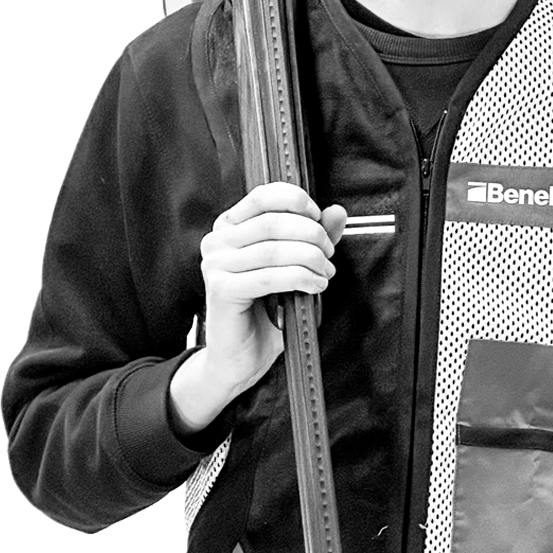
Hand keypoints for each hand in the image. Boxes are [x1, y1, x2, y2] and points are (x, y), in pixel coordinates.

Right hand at [169, 182, 345, 434]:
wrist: (240, 357)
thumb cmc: (266, 309)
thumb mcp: (294, 265)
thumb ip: (313, 236)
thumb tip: (337, 211)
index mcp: (230, 225)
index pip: (264, 196)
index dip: (298, 202)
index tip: (320, 219)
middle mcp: (217, 240)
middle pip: (274, 221)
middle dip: (312, 235)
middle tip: (329, 254)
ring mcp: (215, 264)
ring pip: (275, 249)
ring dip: (311, 259)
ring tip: (325, 273)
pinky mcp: (221, 290)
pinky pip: (271, 276)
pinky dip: (301, 278)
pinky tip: (317, 286)